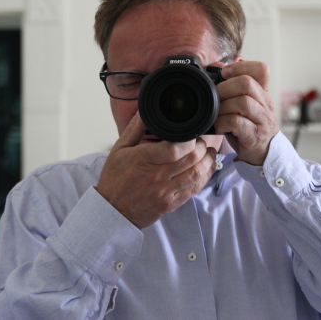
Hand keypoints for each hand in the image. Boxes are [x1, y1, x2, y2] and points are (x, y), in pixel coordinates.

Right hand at [96, 112, 217, 228]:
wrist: (113, 210)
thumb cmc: (115, 179)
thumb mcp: (119, 149)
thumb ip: (135, 128)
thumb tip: (145, 111)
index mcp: (144, 160)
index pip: (175, 148)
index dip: (189, 139)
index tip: (190, 133)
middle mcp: (157, 176)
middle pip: (191, 159)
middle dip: (201, 146)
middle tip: (199, 141)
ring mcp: (166, 192)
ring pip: (197, 174)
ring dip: (208, 160)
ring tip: (208, 152)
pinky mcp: (172, 203)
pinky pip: (195, 189)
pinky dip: (205, 176)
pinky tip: (206, 168)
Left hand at [214, 60, 278, 165]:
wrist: (263, 153)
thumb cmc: (249, 125)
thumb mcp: (243, 103)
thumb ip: (233, 86)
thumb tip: (217, 65)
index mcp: (262, 92)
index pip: (262, 70)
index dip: (241, 66)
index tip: (224, 73)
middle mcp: (264, 104)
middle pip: (247, 83)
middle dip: (225, 87)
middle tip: (216, 96)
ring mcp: (261, 120)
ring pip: (243, 102)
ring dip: (223, 106)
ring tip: (216, 113)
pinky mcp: (254, 135)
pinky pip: (237, 122)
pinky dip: (223, 122)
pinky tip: (219, 126)